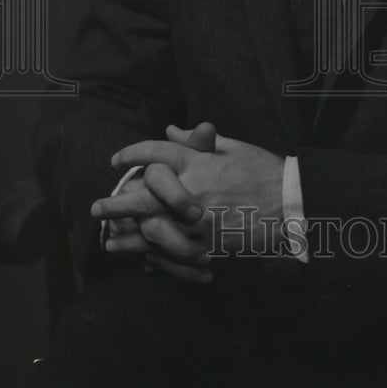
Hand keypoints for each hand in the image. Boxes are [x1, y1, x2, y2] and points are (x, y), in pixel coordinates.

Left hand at [92, 126, 285, 255]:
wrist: (290, 204)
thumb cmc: (262, 170)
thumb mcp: (232, 147)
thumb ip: (197, 140)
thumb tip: (170, 130)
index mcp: (198, 162)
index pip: (155, 153)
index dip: (131, 154)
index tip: (117, 160)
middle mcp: (192, 191)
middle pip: (142, 195)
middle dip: (116, 202)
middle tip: (96, 208)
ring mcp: (198, 222)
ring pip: (151, 229)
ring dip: (126, 235)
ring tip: (109, 237)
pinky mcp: (207, 246)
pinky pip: (172, 252)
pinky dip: (151, 255)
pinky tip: (139, 257)